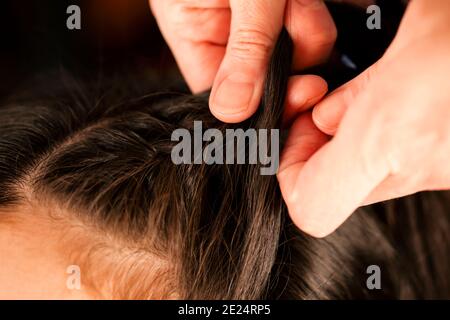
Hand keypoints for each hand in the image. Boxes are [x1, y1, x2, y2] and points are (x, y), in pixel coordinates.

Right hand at [150, 0, 336, 122]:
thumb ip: (245, 48)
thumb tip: (233, 112)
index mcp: (195, 35)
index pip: (223, 95)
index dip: (259, 107)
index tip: (295, 100)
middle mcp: (225, 37)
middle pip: (267, 81)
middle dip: (292, 61)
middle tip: (299, 30)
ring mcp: (258, 27)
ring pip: (296, 58)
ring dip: (308, 31)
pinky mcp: (287, 13)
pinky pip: (311, 34)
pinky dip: (314, 16)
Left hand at [278, 0, 449, 236]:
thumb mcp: (416, 32)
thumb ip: (363, 88)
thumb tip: (327, 116)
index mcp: (394, 135)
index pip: (311, 206)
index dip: (291, 173)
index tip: (298, 129)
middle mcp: (421, 165)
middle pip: (336, 189)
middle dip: (316, 147)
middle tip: (318, 104)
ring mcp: (444, 170)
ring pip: (369, 176)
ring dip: (349, 139)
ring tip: (355, 95)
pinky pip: (401, 163)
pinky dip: (382, 136)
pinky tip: (389, 97)